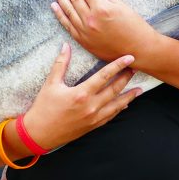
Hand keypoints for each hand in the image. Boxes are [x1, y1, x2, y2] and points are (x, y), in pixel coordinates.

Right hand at [21, 42, 139, 150]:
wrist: (39, 134)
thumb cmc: (43, 108)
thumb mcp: (51, 84)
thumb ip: (60, 64)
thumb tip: (66, 46)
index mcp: (82, 94)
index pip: (104, 76)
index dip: (118, 65)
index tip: (129, 57)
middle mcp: (91, 106)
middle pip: (114, 89)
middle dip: (126, 78)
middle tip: (135, 69)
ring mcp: (93, 118)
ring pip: (117, 105)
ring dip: (128, 96)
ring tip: (139, 89)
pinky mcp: (92, 126)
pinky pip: (110, 116)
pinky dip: (119, 109)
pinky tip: (125, 105)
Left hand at [50, 0, 157, 61]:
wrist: (139, 51)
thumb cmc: (135, 26)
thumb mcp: (121, 5)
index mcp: (102, 9)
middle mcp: (91, 20)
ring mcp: (85, 32)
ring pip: (68, 9)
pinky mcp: (83, 41)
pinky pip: (68, 25)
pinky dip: (60, 14)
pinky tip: (55, 5)